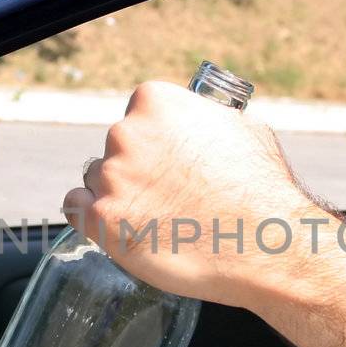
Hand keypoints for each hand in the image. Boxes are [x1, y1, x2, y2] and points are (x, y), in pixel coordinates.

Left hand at [62, 81, 323, 310]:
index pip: (138, 117)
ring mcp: (112, 178)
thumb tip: (199, 120)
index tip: (170, 161)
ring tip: (160, 218)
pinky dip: (94, 218)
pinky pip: (76, 209)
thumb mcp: (242, 128)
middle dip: (138, 170)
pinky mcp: (103, 221)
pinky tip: (122, 225)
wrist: (268, 244)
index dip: (156, 142)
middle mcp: (126, 133)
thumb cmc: (263, 189)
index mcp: (155, 101)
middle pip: (116, 149)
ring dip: (120, 195)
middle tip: (170, 195)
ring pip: (98, 181)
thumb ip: (204, 118)